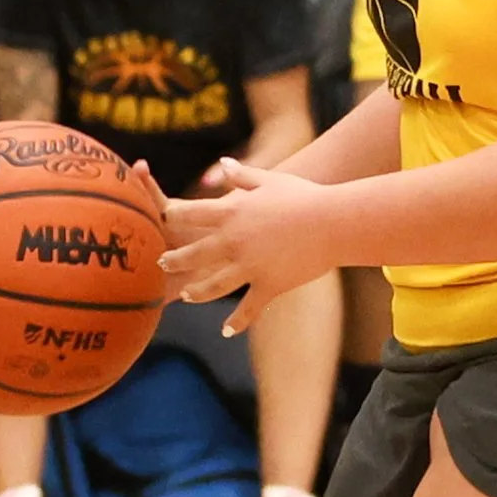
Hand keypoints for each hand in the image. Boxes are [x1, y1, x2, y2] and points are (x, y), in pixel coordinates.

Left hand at [159, 158, 333, 333]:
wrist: (334, 222)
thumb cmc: (305, 196)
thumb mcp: (270, 179)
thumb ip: (241, 175)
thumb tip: (221, 165)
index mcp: (231, 212)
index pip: (189, 214)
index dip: (173, 216)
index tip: (163, 220)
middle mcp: (234, 241)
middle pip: (193, 254)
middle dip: (174, 260)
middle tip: (162, 264)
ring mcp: (249, 266)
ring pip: (213, 286)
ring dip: (197, 292)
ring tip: (187, 296)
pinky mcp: (268, 285)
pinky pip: (247, 309)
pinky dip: (236, 322)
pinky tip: (226, 331)